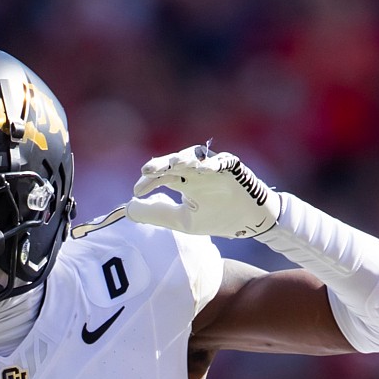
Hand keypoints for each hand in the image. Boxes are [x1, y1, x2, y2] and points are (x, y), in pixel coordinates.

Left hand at [126, 144, 280, 239]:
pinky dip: (213, 164)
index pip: (162, 176)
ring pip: (196, 157)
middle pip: (175, 162)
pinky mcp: (234, 168)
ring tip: (173, 164)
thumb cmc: (217, 217)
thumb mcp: (183, 220)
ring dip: (184, 159)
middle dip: (161, 165)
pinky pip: (223, 162)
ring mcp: (214, 168)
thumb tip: (128, 209)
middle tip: (147, 170)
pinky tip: (202, 169)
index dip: (149, 181)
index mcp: (183, 181)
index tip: (137, 192)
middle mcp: (196, 171)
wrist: (250, 221)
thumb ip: (157, 214)